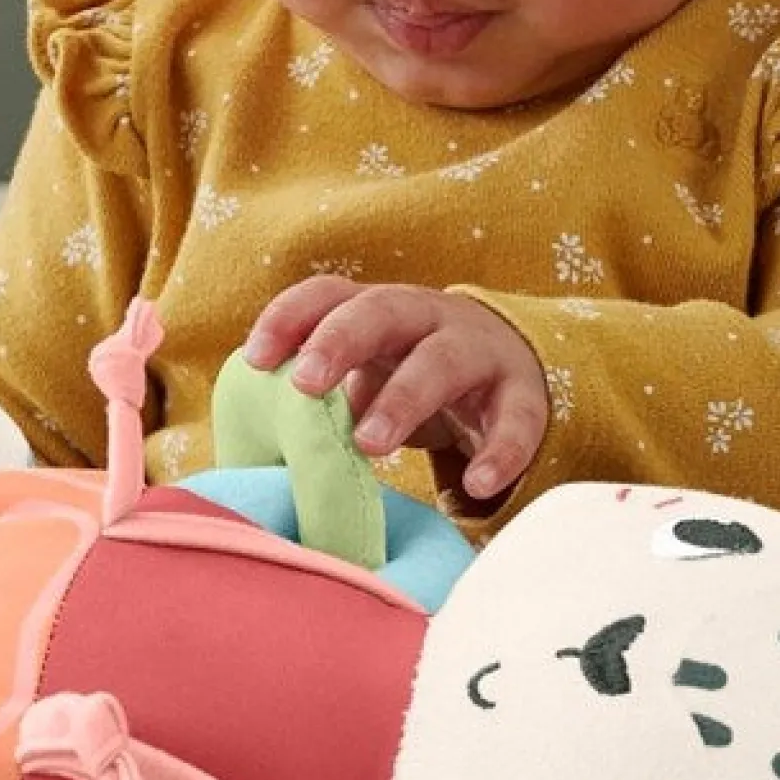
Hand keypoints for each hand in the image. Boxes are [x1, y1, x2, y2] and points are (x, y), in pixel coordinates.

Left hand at [244, 277, 549, 502]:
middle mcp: (429, 318)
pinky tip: (478, 485)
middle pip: (383, 311)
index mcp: (380, 311)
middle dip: (340, 341)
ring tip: (369, 445)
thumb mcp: (372, 377)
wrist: (515, 373)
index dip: (290, 317)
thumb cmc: (417, 380)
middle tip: (305, 384)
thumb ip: (326, 401)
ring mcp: (480, 352)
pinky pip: (516, 419)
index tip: (255, 358)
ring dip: (403, 399)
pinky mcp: (524, 395)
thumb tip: (256, 451)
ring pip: (442, 361)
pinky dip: (500, 452)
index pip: (330, 294)